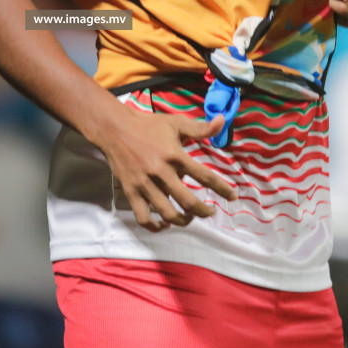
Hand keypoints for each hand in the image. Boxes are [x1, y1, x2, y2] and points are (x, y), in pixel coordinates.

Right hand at [95, 107, 237, 231]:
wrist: (114, 128)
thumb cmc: (148, 125)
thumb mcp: (176, 123)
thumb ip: (200, 128)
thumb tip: (223, 121)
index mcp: (175, 155)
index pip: (204, 176)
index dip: (222, 189)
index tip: (233, 197)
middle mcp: (161, 172)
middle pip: (188, 201)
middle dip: (204, 211)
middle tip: (211, 212)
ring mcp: (144, 184)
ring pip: (167, 213)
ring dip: (183, 220)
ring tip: (190, 218)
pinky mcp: (131, 191)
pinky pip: (143, 217)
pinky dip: (155, 226)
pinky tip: (164, 224)